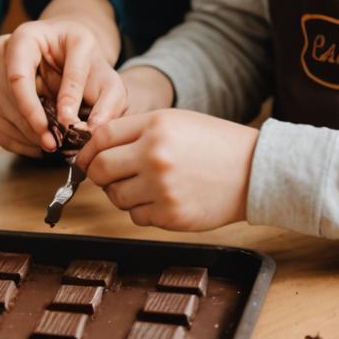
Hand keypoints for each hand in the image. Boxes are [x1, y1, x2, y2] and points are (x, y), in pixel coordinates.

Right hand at [0, 19, 127, 157]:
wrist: (72, 56)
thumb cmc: (89, 64)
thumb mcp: (105, 74)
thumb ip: (106, 101)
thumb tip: (87, 129)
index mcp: (26, 37)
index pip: (18, 77)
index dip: (34, 108)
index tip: (59, 130)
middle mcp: (2, 52)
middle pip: (8, 98)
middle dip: (33, 126)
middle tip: (57, 145)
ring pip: (1, 114)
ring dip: (28, 135)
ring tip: (54, 143)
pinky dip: (19, 141)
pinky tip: (40, 142)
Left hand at [79, 109, 257, 230]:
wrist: (253, 171)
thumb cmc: (212, 143)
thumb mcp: (173, 121)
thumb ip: (134, 130)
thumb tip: (94, 146)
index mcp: (154, 126)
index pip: (100, 138)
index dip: (86, 149)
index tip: (84, 157)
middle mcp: (154, 156)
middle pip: (100, 169)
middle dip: (97, 174)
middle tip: (108, 174)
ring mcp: (162, 188)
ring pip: (116, 197)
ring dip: (121, 193)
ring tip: (143, 185)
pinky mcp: (172, 216)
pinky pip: (137, 217)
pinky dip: (142, 210)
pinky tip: (161, 199)